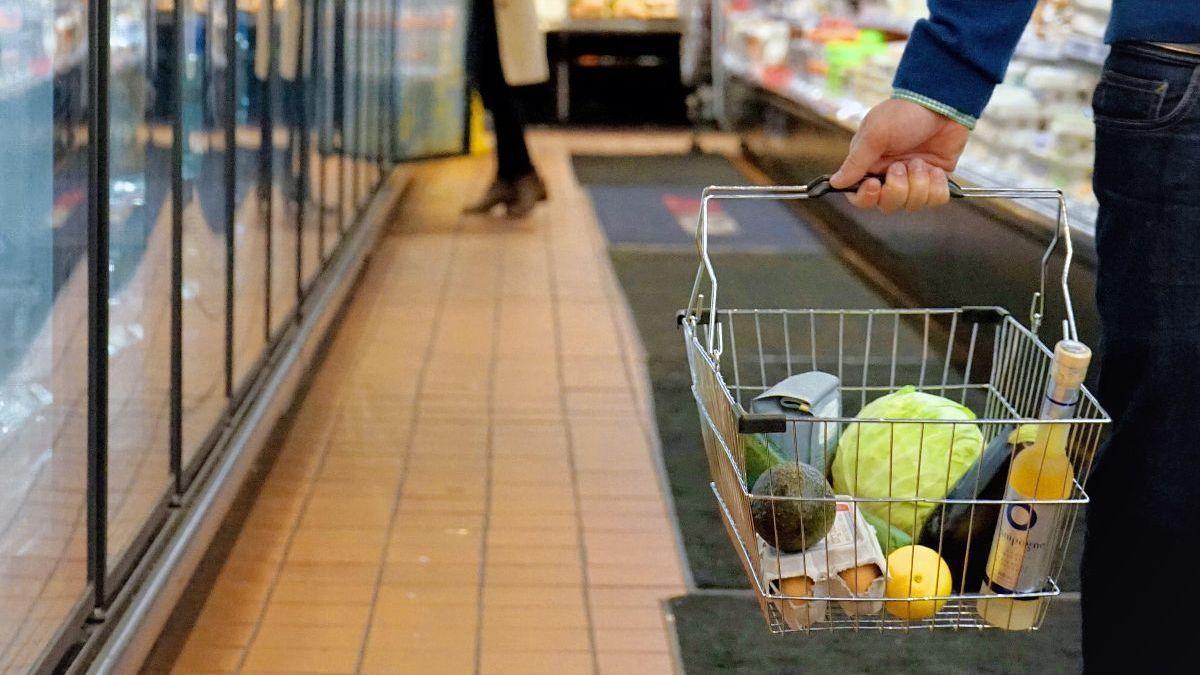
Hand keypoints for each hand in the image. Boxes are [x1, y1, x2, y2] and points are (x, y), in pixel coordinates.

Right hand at [830, 99, 969, 212]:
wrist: (943, 103)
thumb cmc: (904, 114)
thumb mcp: (875, 134)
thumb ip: (855, 162)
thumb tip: (835, 183)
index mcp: (870, 166)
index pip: (861, 197)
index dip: (867, 197)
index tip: (875, 184)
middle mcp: (890, 176)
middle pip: (887, 205)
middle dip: (897, 189)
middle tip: (902, 165)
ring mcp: (914, 180)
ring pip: (912, 205)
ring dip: (919, 184)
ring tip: (921, 161)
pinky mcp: (936, 180)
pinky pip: (935, 200)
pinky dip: (937, 186)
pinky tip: (936, 169)